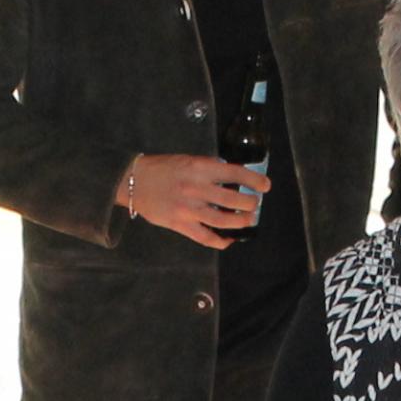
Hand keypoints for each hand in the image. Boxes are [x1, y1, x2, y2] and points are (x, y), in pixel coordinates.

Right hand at [117, 154, 264, 250]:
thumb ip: (209, 168)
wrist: (134, 182)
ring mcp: (189, 209)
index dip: (254, 180)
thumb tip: (232, 177)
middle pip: (233, 200)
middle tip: (254, 204)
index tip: (265, 186)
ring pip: (223, 221)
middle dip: (250, 204)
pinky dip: (221, 241)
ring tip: (248, 220)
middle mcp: (196, 188)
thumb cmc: (163, 169)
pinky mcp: (181, 225)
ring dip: (241, 222)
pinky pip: (206, 237)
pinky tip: (229, 239)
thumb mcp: (188, 160)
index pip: (235, 173)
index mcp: (200, 168)